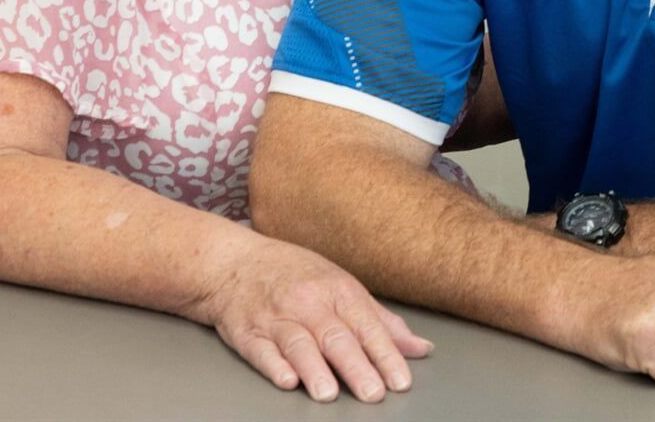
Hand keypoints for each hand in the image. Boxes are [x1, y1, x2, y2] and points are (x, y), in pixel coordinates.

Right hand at [196, 237, 431, 403]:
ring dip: (314, 369)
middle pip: (334, 336)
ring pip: (298, 343)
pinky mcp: (246, 332)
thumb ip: (380, 321)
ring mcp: (275, 317)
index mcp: (336, 290)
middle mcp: (307, 303)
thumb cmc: (294, 274)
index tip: (400, 380)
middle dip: (356, 366)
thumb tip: (420, 349)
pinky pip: (261, 350)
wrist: (234, 261)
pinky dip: (274, 365)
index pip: (366, 325)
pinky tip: (286, 379)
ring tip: (329, 393)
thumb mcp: (340, 286)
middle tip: (373, 393)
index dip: (385, 353)